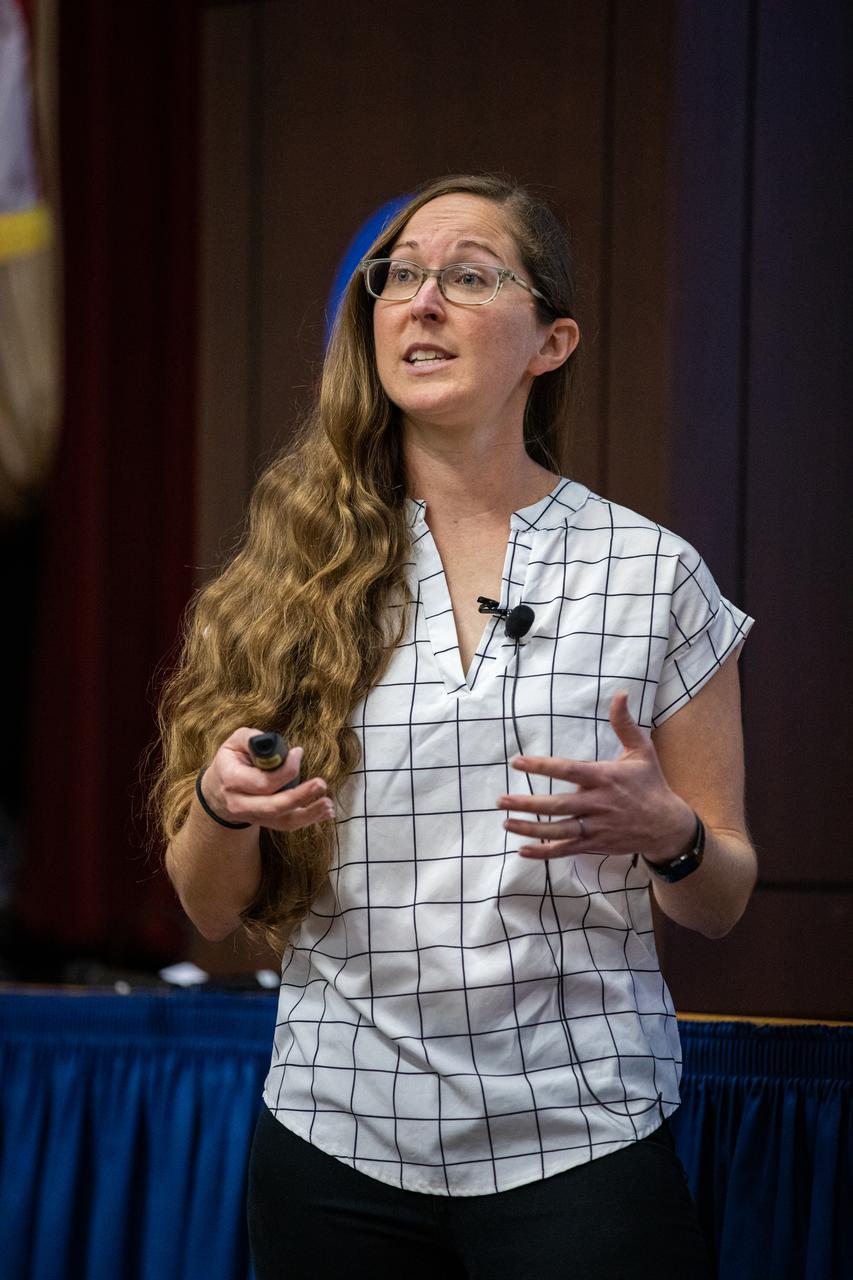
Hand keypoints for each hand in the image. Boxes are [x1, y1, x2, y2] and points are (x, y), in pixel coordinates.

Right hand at [201, 728, 334, 831]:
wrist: (217, 791)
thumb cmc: (231, 761)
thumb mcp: (234, 742)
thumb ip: (253, 739)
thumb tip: (278, 747)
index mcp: (232, 780)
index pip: (263, 782)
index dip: (285, 769)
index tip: (298, 753)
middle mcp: (240, 803)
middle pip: (274, 806)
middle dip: (300, 796)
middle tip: (321, 784)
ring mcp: (252, 817)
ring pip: (283, 821)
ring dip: (309, 814)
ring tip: (328, 804)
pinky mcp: (265, 823)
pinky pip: (287, 825)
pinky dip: (308, 820)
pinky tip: (325, 813)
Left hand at [497, 693, 694, 860]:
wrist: (667, 826)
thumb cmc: (650, 784)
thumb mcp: (642, 751)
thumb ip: (625, 724)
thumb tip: (620, 694)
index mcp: (606, 777)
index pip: (569, 771)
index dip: (542, 766)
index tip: (517, 762)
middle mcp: (599, 804)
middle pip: (558, 805)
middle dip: (528, 804)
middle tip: (501, 800)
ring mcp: (597, 827)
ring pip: (559, 830)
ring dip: (530, 828)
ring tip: (506, 822)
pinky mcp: (597, 844)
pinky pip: (567, 849)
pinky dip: (545, 852)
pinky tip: (523, 850)